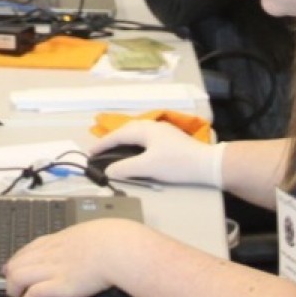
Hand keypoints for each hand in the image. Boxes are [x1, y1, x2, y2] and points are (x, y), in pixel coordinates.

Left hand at [4, 219, 142, 296]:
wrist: (115, 248)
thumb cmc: (109, 240)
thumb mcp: (87, 234)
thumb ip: (77, 242)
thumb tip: (80, 247)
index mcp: (57, 240)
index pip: (28, 249)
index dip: (16, 261)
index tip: (11, 270)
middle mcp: (49, 254)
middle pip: (17, 263)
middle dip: (10, 279)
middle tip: (12, 291)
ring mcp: (52, 269)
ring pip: (18, 277)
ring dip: (13, 292)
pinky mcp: (59, 286)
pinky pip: (33, 293)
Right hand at [89, 119, 225, 186]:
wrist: (206, 164)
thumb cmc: (176, 163)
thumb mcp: (147, 167)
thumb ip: (125, 168)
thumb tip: (108, 170)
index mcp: (145, 129)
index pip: (118, 135)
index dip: (102, 144)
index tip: (89, 153)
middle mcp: (152, 126)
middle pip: (126, 130)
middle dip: (111, 139)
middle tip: (99, 151)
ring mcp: (162, 131)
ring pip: (136, 133)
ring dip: (123, 140)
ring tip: (113, 150)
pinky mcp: (170, 139)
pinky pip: (145, 137)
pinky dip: (134, 143)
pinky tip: (135, 151)